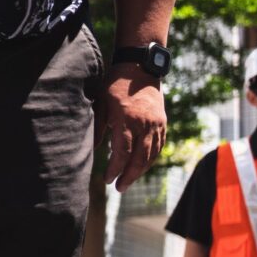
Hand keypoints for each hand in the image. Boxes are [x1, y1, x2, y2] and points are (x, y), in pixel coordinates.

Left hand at [102, 69, 165, 191]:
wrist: (140, 68)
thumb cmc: (115, 85)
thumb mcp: (101, 103)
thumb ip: (98, 128)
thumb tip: (93, 150)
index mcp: (127, 120)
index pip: (122, 152)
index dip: (115, 169)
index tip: (107, 180)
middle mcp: (145, 124)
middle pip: (140, 158)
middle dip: (129, 176)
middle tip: (119, 188)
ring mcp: (157, 124)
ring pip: (151, 154)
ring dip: (140, 171)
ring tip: (128, 181)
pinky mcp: (163, 123)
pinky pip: (159, 146)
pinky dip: (150, 159)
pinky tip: (141, 166)